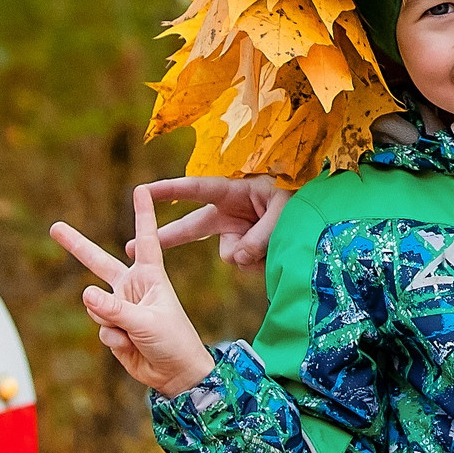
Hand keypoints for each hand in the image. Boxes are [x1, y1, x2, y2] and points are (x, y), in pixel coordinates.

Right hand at [54, 185, 217, 398]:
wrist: (174, 372)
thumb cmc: (173, 340)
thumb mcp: (146, 322)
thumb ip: (114, 308)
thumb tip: (84, 293)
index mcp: (151, 276)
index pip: (146, 239)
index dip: (143, 214)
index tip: (140, 189)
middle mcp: (133, 287)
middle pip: (99, 262)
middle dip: (76, 245)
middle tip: (54, 226)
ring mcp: (120, 307)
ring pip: (96, 306)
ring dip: (111, 321)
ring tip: (134, 333)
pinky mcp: (113, 327)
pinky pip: (101, 328)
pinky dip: (113, 339)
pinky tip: (130, 345)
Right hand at [137, 174, 289, 270]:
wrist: (323, 217)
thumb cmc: (303, 199)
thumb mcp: (284, 210)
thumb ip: (259, 234)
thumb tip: (235, 258)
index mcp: (234, 192)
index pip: (195, 189)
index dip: (169, 190)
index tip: (142, 191)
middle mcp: (229, 213)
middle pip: (190, 227)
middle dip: (165, 237)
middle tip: (130, 250)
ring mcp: (237, 233)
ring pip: (229, 253)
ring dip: (252, 252)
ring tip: (280, 239)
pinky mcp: (247, 250)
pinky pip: (245, 263)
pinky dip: (261, 262)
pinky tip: (279, 252)